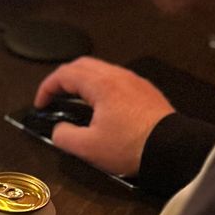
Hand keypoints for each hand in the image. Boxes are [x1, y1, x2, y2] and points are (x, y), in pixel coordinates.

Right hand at [34, 57, 174, 176]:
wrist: (173, 149)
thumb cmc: (131, 146)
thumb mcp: (88, 148)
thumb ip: (64, 136)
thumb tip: (59, 129)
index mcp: (100, 84)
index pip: (64, 74)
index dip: (46, 88)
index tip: (41, 104)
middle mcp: (118, 75)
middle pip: (82, 65)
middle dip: (64, 79)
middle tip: (55, 96)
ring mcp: (135, 81)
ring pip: (102, 70)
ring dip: (84, 81)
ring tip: (77, 101)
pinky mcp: (147, 91)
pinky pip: (118, 80)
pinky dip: (102, 87)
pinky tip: (104, 107)